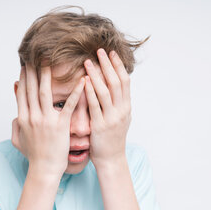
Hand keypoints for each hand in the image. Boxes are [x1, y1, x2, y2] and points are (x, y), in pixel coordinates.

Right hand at [11, 65, 84, 177]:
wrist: (44, 170)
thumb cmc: (34, 156)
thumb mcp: (18, 141)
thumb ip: (15, 126)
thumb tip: (15, 115)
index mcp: (22, 119)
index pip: (22, 93)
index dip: (23, 78)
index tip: (25, 65)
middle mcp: (32, 117)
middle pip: (31, 89)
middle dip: (33, 71)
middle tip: (36, 55)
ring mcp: (46, 121)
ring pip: (45, 93)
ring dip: (48, 76)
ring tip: (51, 62)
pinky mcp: (60, 126)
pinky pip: (69, 105)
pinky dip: (76, 92)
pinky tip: (81, 80)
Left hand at [83, 48, 131, 167]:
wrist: (111, 159)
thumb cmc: (111, 139)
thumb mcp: (118, 118)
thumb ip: (117, 103)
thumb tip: (112, 86)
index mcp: (126, 107)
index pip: (124, 81)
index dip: (117, 66)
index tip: (111, 53)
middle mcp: (121, 111)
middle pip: (116, 82)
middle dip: (108, 65)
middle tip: (100, 50)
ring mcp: (111, 118)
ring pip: (106, 91)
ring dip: (97, 75)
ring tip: (89, 61)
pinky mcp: (100, 126)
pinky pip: (95, 105)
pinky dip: (90, 92)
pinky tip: (84, 81)